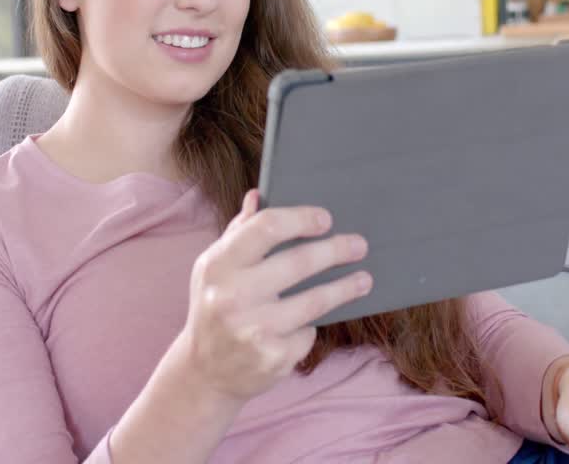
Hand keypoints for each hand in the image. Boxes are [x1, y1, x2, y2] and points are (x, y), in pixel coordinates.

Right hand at [172, 189, 372, 405]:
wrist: (204, 372)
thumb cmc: (214, 307)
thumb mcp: (214, 268)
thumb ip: (238, 232)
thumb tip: (258, 196)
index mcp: (218, 265)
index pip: (267, 227)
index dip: (302, 219)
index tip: (326, 219)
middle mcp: (232, 296)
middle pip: (299, 262)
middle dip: (336, 251)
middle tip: (359, 245)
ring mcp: (253, 330)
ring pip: (315, 301)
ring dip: (345, 288)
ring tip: (363, 279)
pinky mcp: (272, 358)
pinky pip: (307, 333)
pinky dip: (311, 326)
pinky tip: (313, 322)